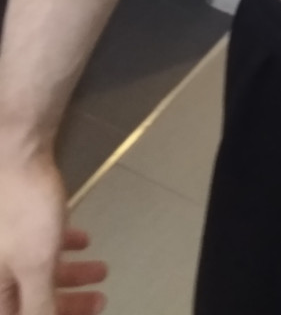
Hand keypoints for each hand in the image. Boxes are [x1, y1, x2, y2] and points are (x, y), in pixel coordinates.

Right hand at [0, 152, 106, 314]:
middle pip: (28, 300)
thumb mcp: (35, 265)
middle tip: (99, 299)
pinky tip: (83, 240)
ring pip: (34, 272)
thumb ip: (38, 306)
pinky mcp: (13, 221)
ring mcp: (2, 245)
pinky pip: (34, 246)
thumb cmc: (23, 211)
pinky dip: (58, 248)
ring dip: (69, 274)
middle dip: (66, 302)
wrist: (14, 152)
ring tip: (101, 270)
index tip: (85, 313)